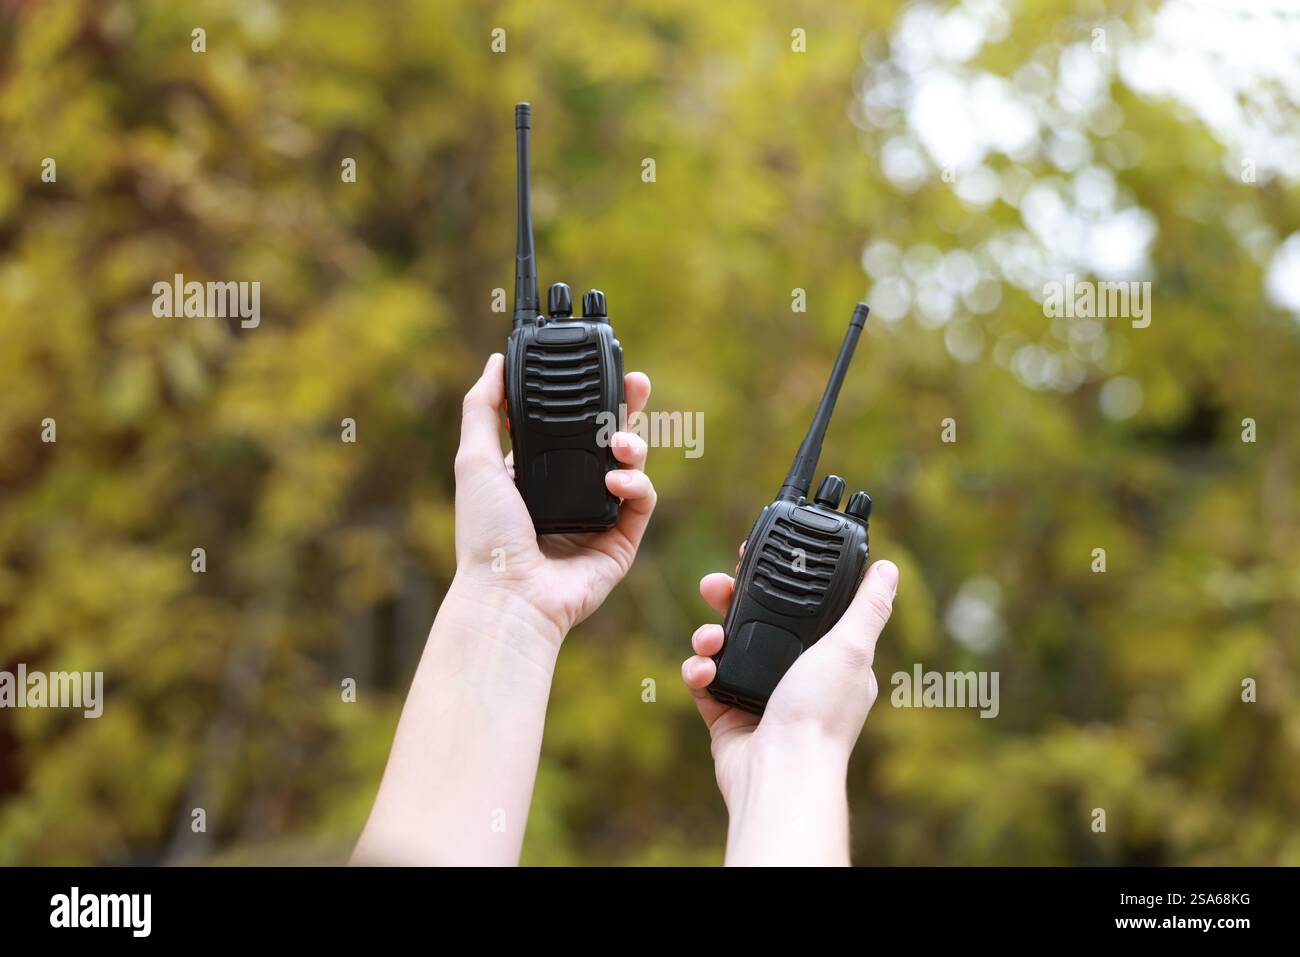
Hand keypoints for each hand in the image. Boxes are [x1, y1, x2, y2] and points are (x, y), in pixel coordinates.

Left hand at [453, 352, 656, 640]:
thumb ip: (483, 408)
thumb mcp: (473, 460)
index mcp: (535, 472)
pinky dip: (636, 483)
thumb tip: (495, 362)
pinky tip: (616, 480)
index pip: (570, 426)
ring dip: (632, 445)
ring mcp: (598, 516)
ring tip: (618, 444)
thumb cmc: (485, 535)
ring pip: (632, 465)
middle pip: (608, 439)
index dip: (589, 398)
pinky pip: (642, 500)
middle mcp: (569, 491)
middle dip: (626, 410)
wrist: (509, 594)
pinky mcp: (621, 541)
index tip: (601, 371)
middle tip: (637, 384)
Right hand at [680, 553, 898, 864]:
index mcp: (828, 659)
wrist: (781, 774)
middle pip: (756, 621)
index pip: (802, 608)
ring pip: (726, 646)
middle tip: (716, 585)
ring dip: (710, 634)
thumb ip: (868, 607)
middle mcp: (794, 675)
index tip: (756, 559)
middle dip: (732, 600)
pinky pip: (705, 680)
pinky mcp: (727, 714)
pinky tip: (703, 671)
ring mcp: (759, 694)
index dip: (779, 581)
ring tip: (709, 638)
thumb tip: (888, 568)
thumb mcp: (852, 649)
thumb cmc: (820, 715)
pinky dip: (699, 671)